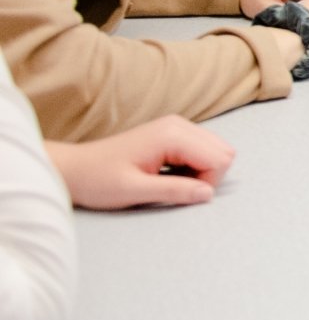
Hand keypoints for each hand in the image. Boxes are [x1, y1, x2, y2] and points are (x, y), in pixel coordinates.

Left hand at [43, 115, 233, 209]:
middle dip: (208, 175)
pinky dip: (194, 165)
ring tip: (170, 180)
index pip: (219, 159)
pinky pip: (202, 149)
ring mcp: (176, 126)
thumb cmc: (98, 180)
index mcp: (172, 135)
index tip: (179, 193)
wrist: (73, 169)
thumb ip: (174, 191)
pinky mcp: (172, 132)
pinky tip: (169, 173)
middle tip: (176, 187)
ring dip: (201, 171)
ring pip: (216, 150)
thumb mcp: (134, 191)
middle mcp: (179, 124)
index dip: (206, 182)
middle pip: (223, 151)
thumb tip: (208, 194)